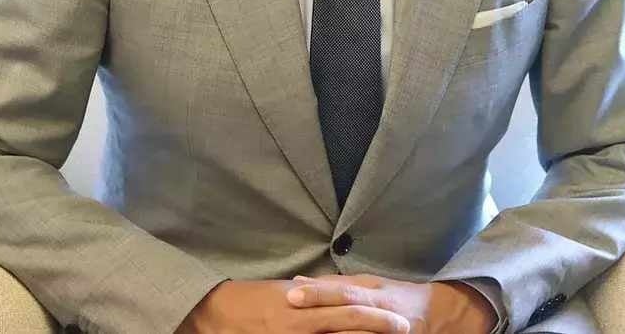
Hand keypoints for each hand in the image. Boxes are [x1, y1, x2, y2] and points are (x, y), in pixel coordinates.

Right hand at [175, 276, 410, 333]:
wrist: (219, 315)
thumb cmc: (253, 301)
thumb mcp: (286, 294)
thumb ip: (313, 296)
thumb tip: (337, 296)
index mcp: (306, 304)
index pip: (350, 309)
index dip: (377, 314)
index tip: (399, 318)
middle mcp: (303, 324)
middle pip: (350, 326)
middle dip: (380, 328)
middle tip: (405, 329)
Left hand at [287, 274, 497, 333]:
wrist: (435, 314)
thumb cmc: (394, 297)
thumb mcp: (368, 284)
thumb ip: (335, 284)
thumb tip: (298, 282)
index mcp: (371, 292)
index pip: (341, 290)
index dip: (317, 292)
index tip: (291, 293)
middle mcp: (377, 310)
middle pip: (345, 311)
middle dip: (319, 310)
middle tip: (290, 307)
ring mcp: (384, 331)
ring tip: (304, 333)